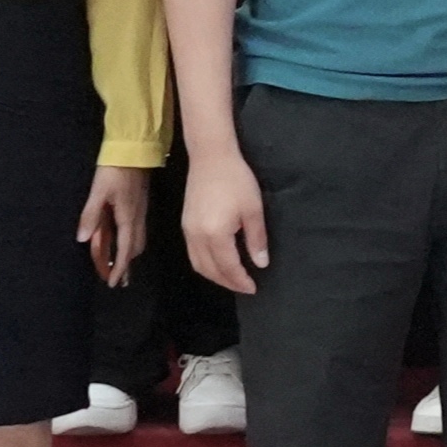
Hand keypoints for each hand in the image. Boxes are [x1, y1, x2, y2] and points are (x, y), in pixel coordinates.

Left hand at [79, 164, 150, 286]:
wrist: (134, 150)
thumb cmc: (114, 170)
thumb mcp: (98, 192)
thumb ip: (91, 216)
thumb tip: (82, 239)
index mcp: (128, 217)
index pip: (125, 249)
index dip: (120, 268)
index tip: (114, 283)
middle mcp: (138, 217)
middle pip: (136, 247)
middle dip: (127, 264)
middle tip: (118, 278)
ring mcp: (141, 211)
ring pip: (138, 239)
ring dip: (130, 253)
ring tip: (121, 263)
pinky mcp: (140, 204)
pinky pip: (138, 230)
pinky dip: (131, 241)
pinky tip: (124, 239)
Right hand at [183, 146, 271, 295]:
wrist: (211, 157)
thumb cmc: (236, 180)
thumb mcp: (253, 209)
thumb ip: (256, 239)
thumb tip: (260, 263)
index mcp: (215, 235)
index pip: (228, 267)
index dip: (241, 281)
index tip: (253, 288)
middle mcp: (196, 237)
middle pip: (209, 270)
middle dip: (227, 282)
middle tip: (244, 287)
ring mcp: (187, 232)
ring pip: (198, 264)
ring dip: (214, 276)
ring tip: (232, 279)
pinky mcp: (185, 225)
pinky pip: (193, 254)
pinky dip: (205, 265)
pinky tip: (218, 263)